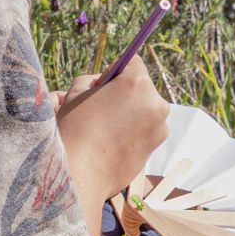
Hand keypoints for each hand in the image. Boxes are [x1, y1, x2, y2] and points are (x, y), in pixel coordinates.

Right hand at [53, 55, 169, 208]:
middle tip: (102, 108)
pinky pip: (146, 130)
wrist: (80, 173)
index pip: (132, 62)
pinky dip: (134, 132)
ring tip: (107, 128)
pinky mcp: (156, 146)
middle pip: (141, 87)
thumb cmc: (75, 129)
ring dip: (131, 113)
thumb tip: (102, 83)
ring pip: (145, 109)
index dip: (115, 71)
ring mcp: (159, 126)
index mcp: (136, 83)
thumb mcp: (76, 93)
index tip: (102, 85)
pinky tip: (113, 142)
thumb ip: (91, 80)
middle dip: (125, 93)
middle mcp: (155, 102)